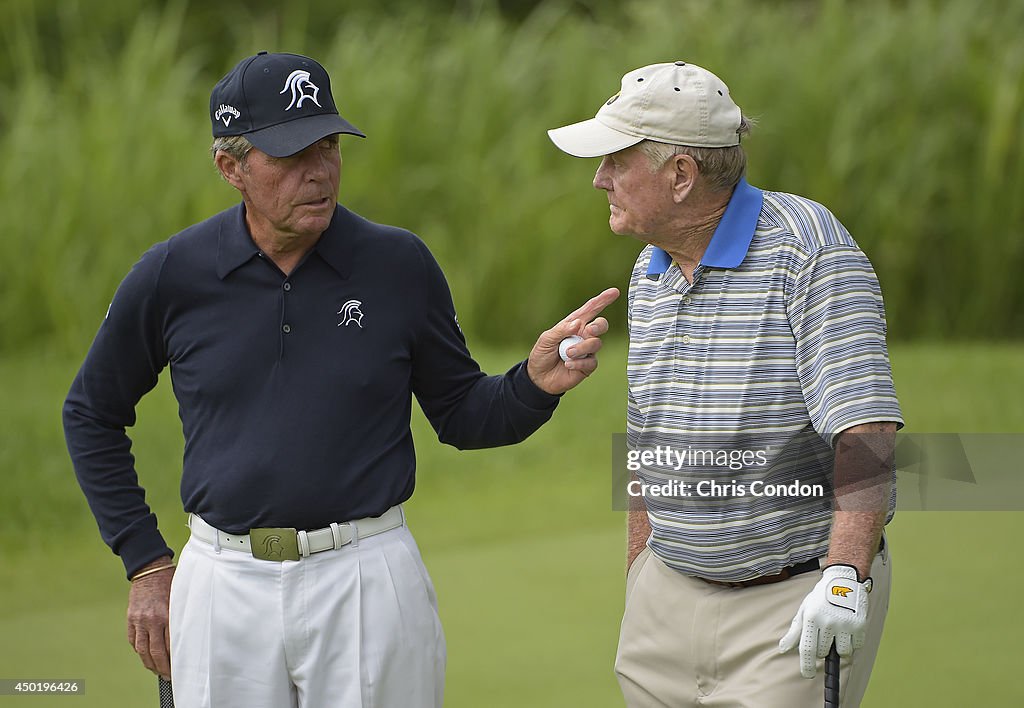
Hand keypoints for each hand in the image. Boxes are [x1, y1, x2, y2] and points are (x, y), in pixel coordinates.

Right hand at [127, 558, 174, 679]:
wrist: (150, 569)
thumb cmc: (171, 582)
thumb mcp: (181, 598)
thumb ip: (181, 617)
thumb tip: (188, 637)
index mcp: (167, 615)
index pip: (171, 645)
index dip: (175, 660)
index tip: (180, 668)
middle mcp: (152, 620)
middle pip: (156, 652)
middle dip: (162, 667)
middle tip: (168, 676)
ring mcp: (139, 620)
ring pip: (142, 649)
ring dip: (149, 663)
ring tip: (156, 670)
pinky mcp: (130, 618)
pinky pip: (133, 640)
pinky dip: (139, 650)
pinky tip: (145, 656)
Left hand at [527, 287, 619, 394]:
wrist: (539, 378)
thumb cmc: (542, 354)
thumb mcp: (546, 339)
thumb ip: (562, 330)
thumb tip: (578, 324)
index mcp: (574, 325)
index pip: (590, 310)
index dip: (602, 300)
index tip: (614, 292)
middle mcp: (584, 336)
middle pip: (601, 325)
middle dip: (598, 326)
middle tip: (588, 331)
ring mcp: (587, 351)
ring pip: (596, 344)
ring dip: (582, 347)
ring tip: (567, 353)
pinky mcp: (588, 366)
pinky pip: (591, 362)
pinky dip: (579, 362)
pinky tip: (568, 364)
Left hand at [778, 564, 871, 677]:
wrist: (844, 580)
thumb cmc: (821, 597)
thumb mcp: (805, 610)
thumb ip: (795, 631)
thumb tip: (783, 649)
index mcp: (811, 618)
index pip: (807, 648)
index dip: (806, 665)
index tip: (807, 674)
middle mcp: (827, 622)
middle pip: (824, 652)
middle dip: (823, 649)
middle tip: (825, 636)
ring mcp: (845, 624)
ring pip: (842, 652)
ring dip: (839, 648)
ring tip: (837, 632)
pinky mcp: (859, 624)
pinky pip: (856, 646)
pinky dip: (852, 642)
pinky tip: (848, 629)